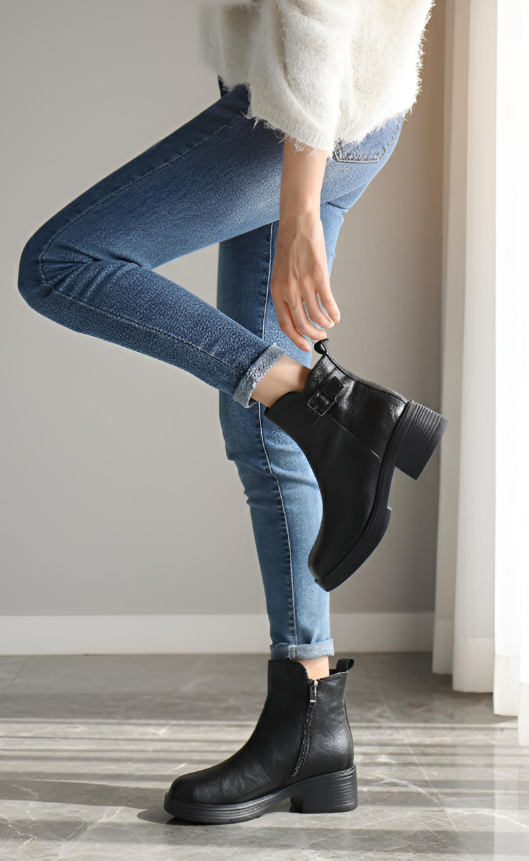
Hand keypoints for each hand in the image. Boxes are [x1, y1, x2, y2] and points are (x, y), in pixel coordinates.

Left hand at [271, 209, 340, 351]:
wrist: (297, 223)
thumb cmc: (290, 245)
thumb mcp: (281, 273)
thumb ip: (288, 291)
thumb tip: (300, 309)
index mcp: (277, 291)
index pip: (285, 323)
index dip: (296, 338)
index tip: (304, 346)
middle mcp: (288, 290)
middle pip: (302, 324)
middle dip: (313, 335)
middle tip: (321, 336)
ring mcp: (303, 284)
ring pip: (316, 316)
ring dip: (325, 324)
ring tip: (330, 324)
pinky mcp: (318, 276)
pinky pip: (328, 302)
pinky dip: (333, 313)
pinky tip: (336, 315)